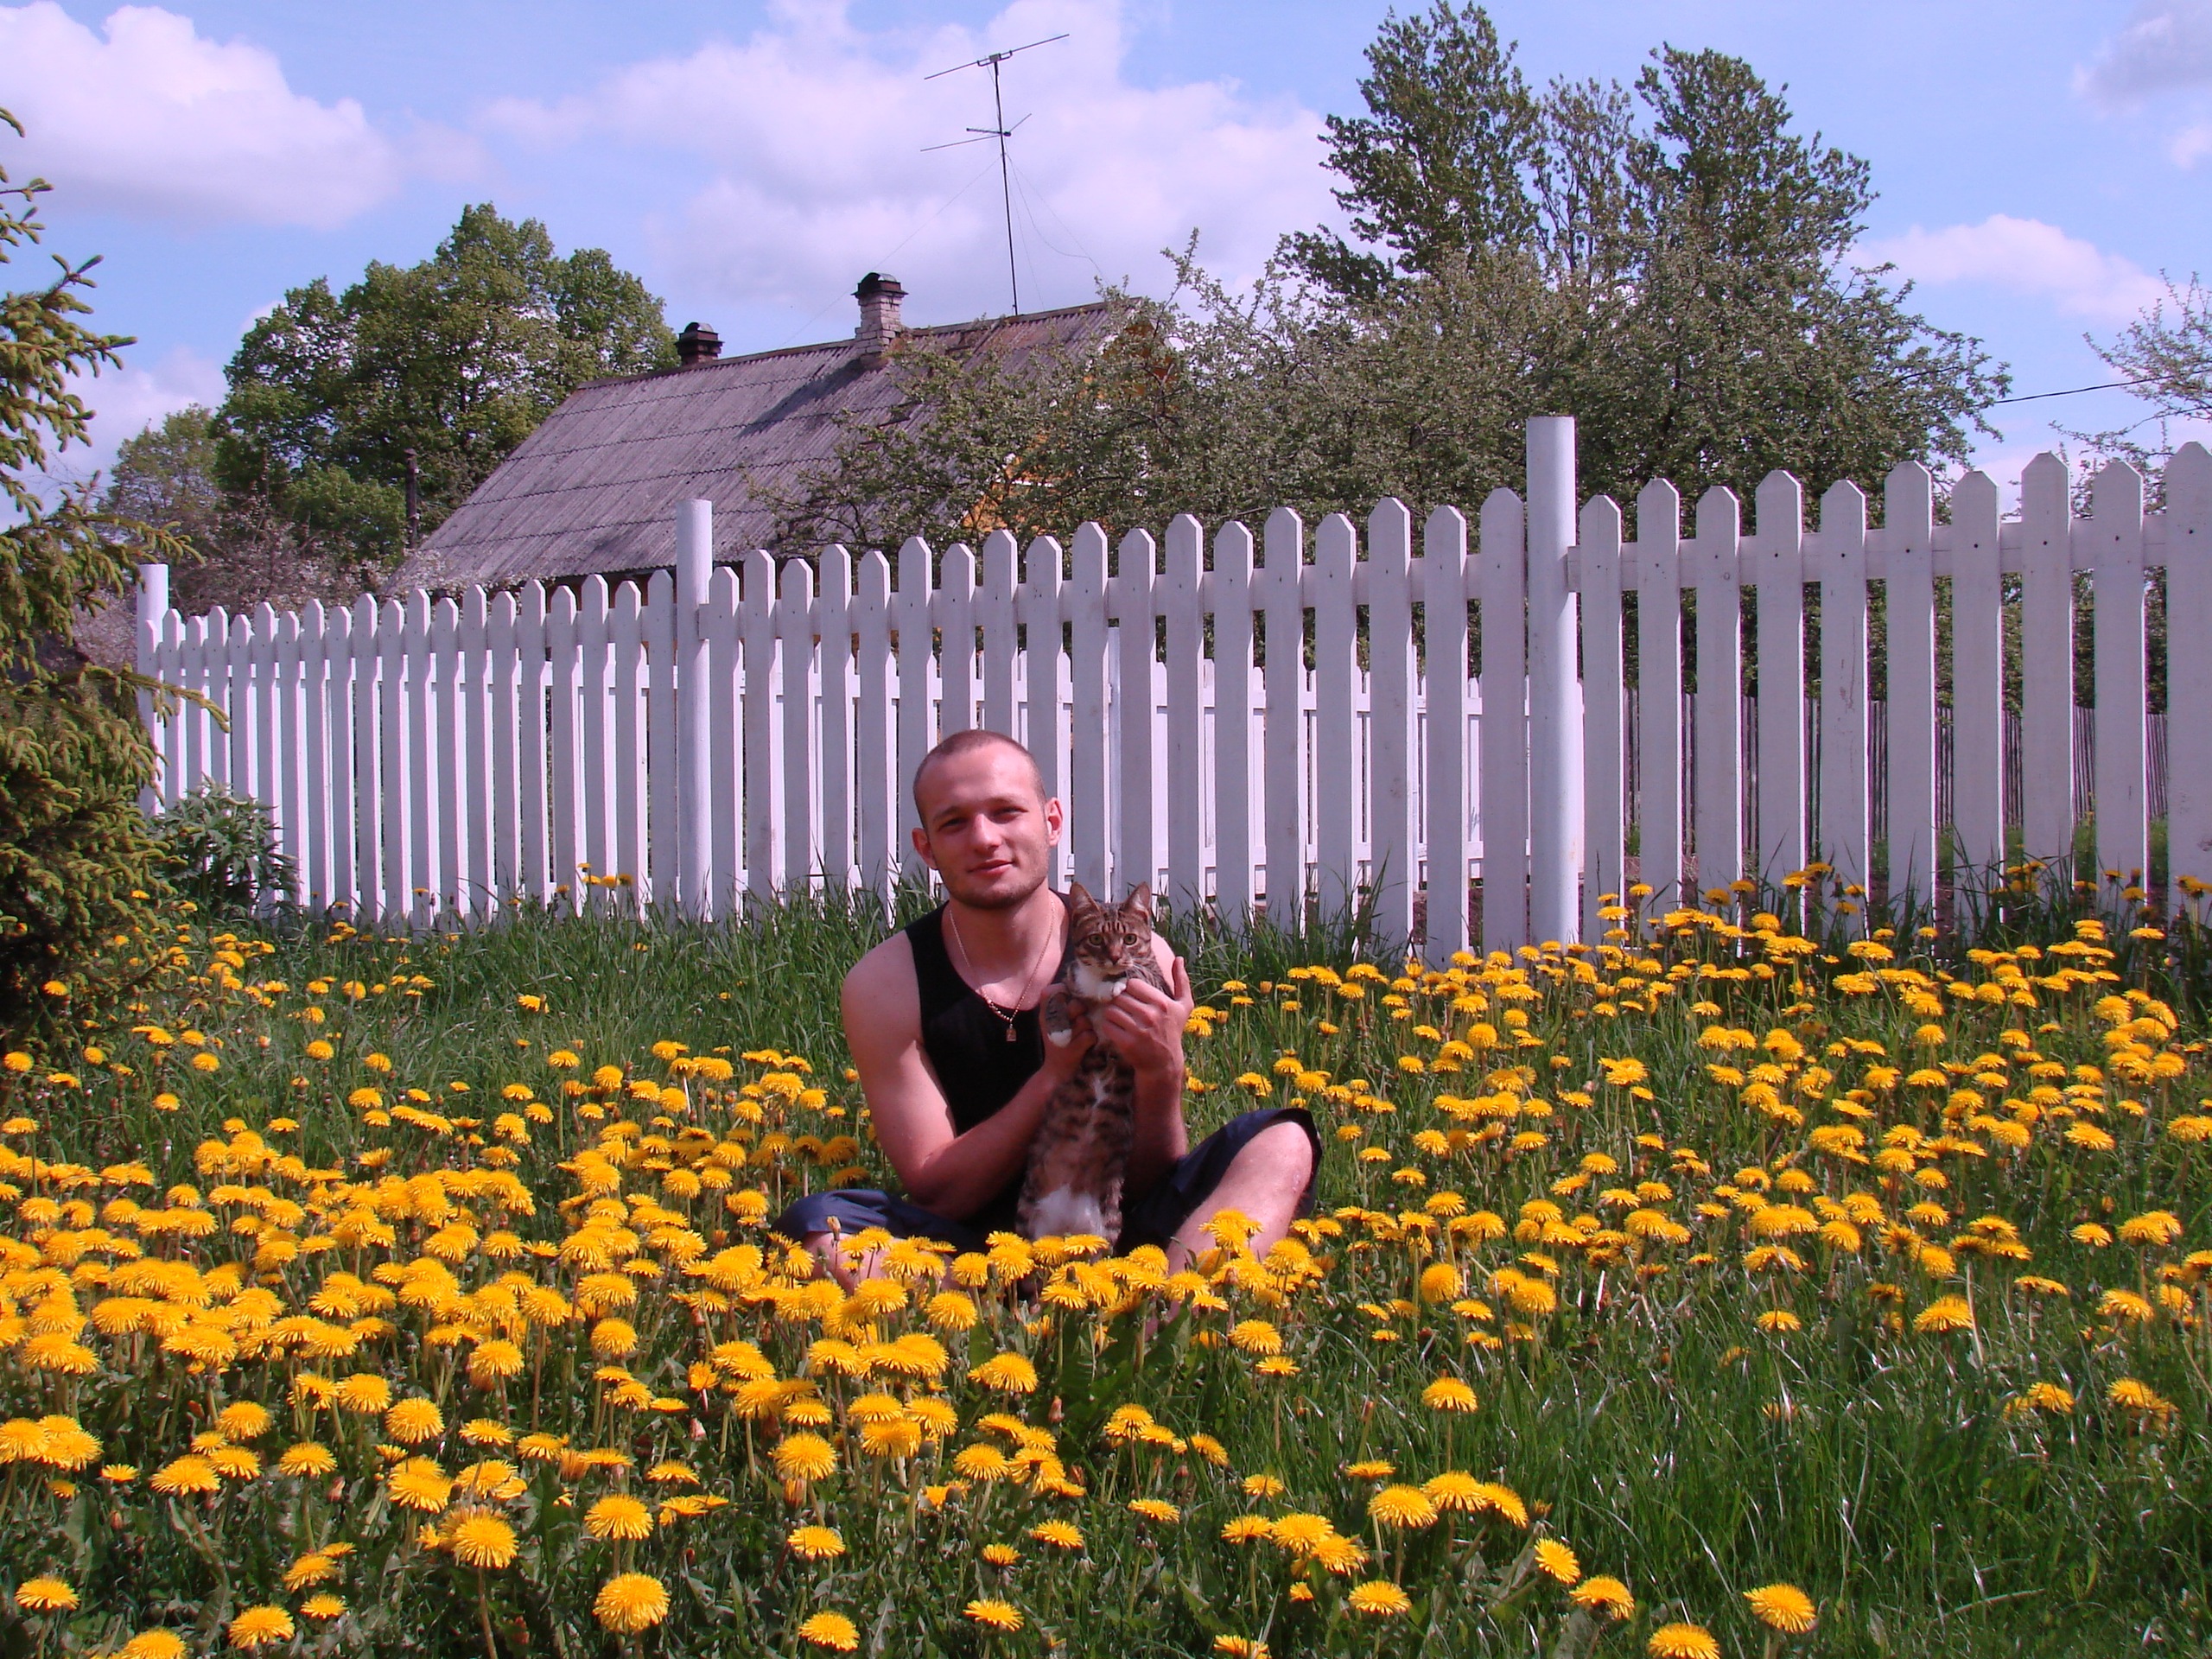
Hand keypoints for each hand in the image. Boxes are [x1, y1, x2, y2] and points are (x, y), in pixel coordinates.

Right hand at [1037, 995, 1095, 1084]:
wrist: (1055, 1071)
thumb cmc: (1058, 1042)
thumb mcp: (1052, 1021)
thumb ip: (1061, 1003)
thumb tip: (1078, 985)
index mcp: (1044, 1014)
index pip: (1052, 991)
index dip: (1065, 993)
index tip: (1069, 1001)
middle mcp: (1049, 1023)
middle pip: (1075, 1004)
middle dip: (1082, 1012)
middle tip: (1080, 1021)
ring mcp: (1061, 1037)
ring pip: (1085, 1020)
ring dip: (1088, 1027)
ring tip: (1082, 1034)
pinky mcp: (1073, 1050)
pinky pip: (1090, 1035)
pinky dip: (1091, 1039)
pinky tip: (1086, 1044)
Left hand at [1091, 957, 1192, 1083]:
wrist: (1164, 1064)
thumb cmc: (1172, 1031)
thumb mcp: (1183, 1006)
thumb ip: (1181, 981)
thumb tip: (1179, 958)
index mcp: (1162, 1003)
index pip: (1132, 985)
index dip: (1129, 990)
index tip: (1132, 998)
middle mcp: (1151, 1015)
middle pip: (1119, 997)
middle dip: (1119, 1002)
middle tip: (1123, 1009)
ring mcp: (1138, 1030)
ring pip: (1111, 1010)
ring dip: (1112, 1014)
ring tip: (1119, 1019)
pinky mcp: (1127, 1043)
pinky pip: (1107, 1025)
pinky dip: (1109, 1027)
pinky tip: (1117, 1030)